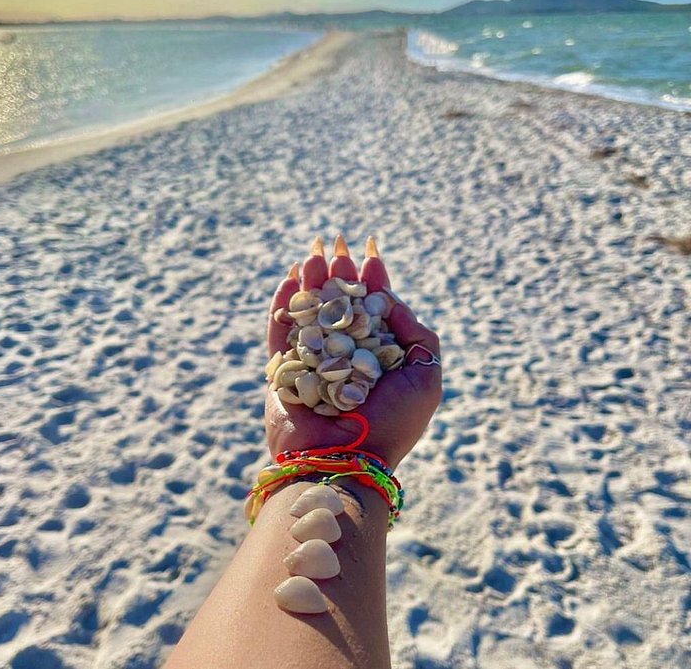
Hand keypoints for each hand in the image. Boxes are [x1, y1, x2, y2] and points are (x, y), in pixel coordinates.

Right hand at [265, 235, 441, 469]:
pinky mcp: (284, 373)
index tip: (371, 251)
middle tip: (338, 245)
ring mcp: (313, 365)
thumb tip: (391, 301)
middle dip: (340, 274)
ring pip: (310, 313)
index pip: (374, 310)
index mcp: (378, 359)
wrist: (345, 463)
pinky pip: (281, 333)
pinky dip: (283, 305)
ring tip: (314, 253)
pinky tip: (289, 277)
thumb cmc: (392, 424)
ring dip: (312, 281)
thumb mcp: (426, 378)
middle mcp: (344, 358)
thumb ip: (417, 336)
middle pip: (340, 306)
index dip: (373, 279)